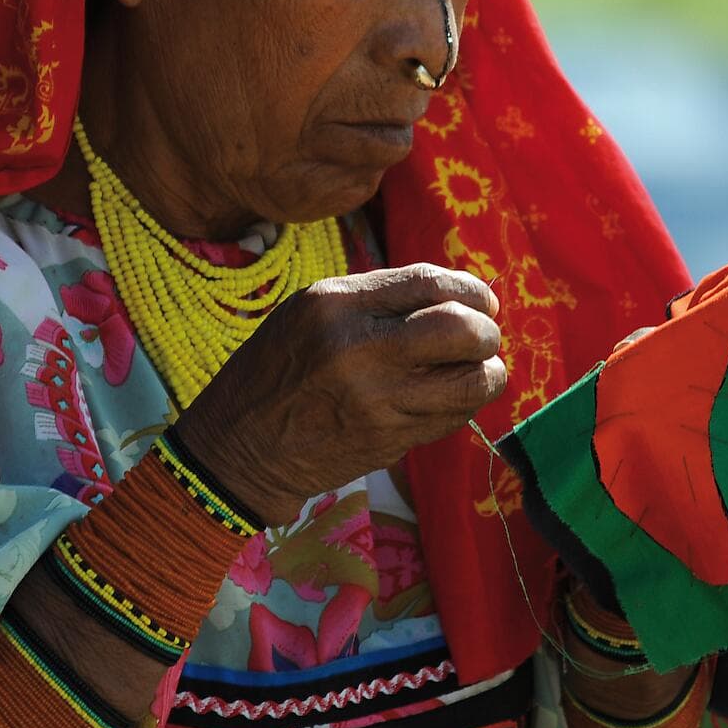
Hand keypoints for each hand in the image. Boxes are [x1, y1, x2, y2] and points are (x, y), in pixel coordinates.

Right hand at [174, 264, 506, 526]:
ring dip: (487, 373)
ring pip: (470, 381)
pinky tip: (446, 397)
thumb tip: (456, 296)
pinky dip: (461, 404)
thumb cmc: (278, 369)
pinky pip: (451, 417)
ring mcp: (375, 399)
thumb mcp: (310, 311)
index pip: (428, 281)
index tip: (482, 299)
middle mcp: (358, 347)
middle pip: (460, 329)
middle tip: (484, 336)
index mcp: (335, 303)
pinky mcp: (387, 440)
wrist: (240, 447)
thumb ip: (376, 299)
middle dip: (486, 331)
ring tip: (479, 368)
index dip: (469, 288)